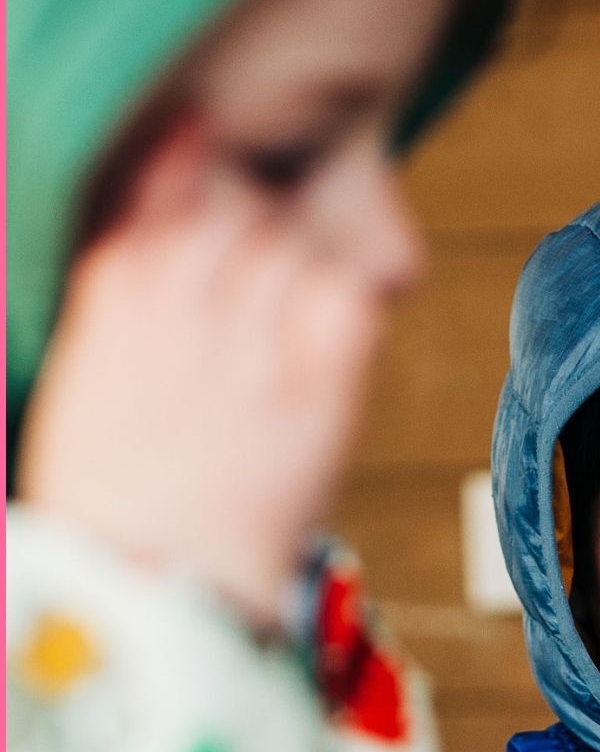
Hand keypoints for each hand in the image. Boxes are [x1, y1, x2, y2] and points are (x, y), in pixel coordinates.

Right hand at [18, 120, 390, 628]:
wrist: (153, 583)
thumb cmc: (114, 497)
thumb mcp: (89, 374)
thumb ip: (127, 295)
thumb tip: (164, 246)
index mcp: (122, 285)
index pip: (181, 168)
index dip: (216, 173)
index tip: (232, 193)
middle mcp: (189, 291)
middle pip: (250, 198)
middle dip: (269, 213)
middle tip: (279, 258)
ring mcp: (258, 331)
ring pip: (305, 240)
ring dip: (315, 257)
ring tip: (303, 307)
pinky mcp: (323, 378)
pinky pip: (354, 292)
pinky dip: (358, 293)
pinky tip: (343, 321)